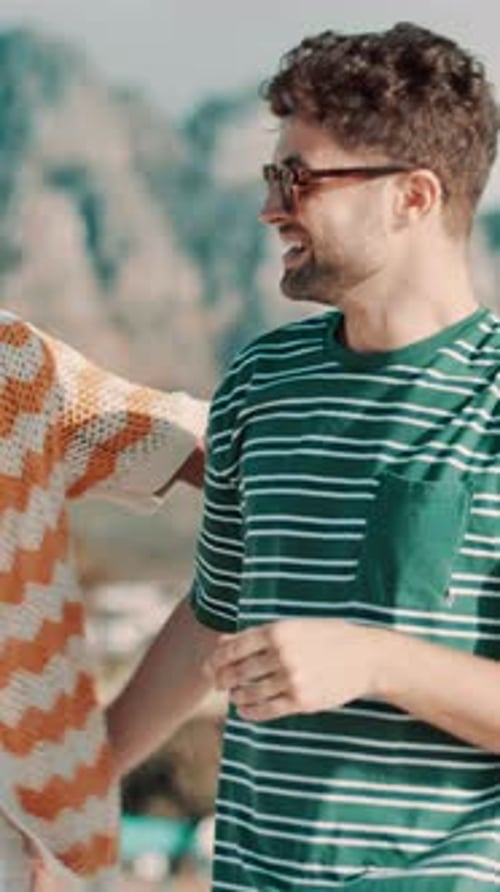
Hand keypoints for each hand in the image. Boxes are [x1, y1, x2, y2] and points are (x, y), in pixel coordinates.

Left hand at [206, 618, 383, 721]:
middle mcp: (281, 655)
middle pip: (237, 672)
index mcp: (277, 631)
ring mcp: (291, 680)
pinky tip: (245, 709)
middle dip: (222, 679)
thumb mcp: (292, 627)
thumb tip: (222, 642)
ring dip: (236, 695)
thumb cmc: (327, 636)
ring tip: (234, 694)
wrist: (366, 657)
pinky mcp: (301, 701)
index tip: (210, 666)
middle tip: (217, 683)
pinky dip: (250, 711)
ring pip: (249, 693)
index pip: (233, 648)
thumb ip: (256, 635)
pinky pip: (266, 710)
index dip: (216, 660)